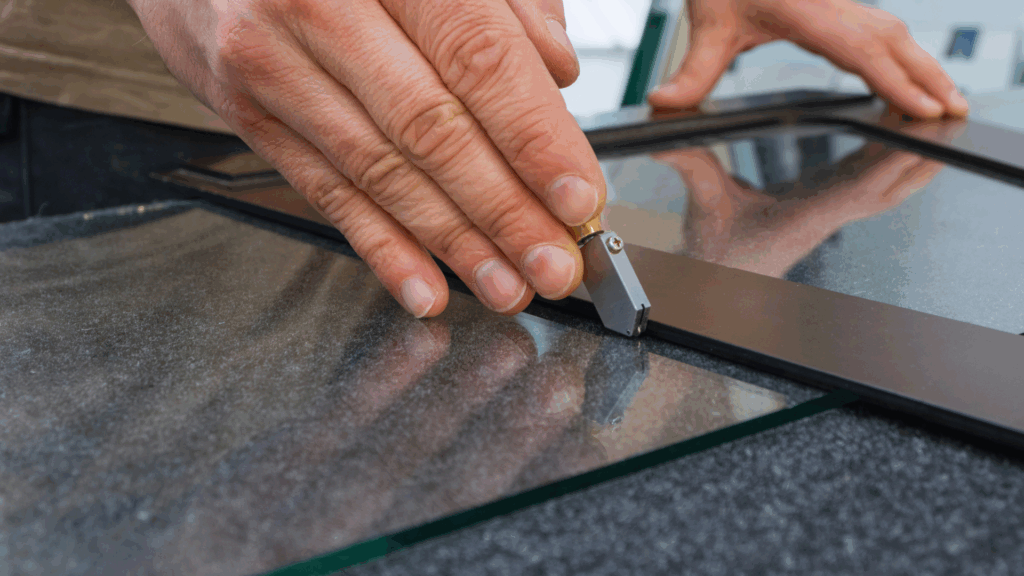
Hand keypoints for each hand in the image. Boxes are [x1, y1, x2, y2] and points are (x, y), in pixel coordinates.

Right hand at [128, 0, 601, 317]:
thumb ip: (502, 1)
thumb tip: (556, 74)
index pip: (477, 58)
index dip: (534, 138)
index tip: (577, 200)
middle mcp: (318, 6)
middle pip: (430, 129)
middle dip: (503, 211)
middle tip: (553, 265)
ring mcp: (272, 63)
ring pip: (379, 171)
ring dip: (451, 241)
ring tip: (505, 285)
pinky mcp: (246, 110)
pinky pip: (323, 189)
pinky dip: (378, 245)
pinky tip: (422, 285)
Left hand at [649, 0, 968, 118]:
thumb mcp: (705, 22)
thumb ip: (692, 70)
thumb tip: (664, 104)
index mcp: (805, 10)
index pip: (860, 50)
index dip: (895, 81)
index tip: (923, 108)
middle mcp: (829, 3)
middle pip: (893, 39)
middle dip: (926, 76)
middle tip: (954, 111)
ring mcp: (836, 2)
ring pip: (891, 30)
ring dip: (921, 63)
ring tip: (946, 97)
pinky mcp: (833, 4)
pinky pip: (878, 28)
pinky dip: (900, 52)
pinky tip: (906, 72)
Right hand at [653, 138, 942, 276]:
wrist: (714, 296)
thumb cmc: (713, 259)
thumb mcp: (700, 205)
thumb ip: (689, 165)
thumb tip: (664, 139)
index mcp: (800, 216)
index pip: (855, 188)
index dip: (886, 163)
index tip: (908, 136)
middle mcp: (820, 220)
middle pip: (886, 192)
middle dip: (916, 162)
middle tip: (939, 128)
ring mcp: (823, 220)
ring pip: (881, 194)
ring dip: (908, 166)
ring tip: (925, 130)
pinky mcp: (818, 216)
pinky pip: (864, 192)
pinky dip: (884, 168)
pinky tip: (889, 146)